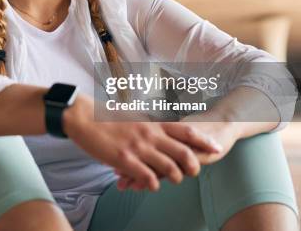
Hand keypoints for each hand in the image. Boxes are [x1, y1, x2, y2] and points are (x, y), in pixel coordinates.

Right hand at [63, 95, 222, 191]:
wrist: (84, 117)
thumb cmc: (107, 117)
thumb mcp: (135, 116)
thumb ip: (150, 124)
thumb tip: (161, 128)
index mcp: (153, 122)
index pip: (186, 131)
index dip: (204, 141)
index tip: (216, 148)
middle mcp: (149, 134)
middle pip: (183, 153)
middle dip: (193, 166)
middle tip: (193, 172)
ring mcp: (138, 147)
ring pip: (169, 169)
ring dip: (174, 178)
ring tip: (171, 179)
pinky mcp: (124, 160)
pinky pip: (148, 178)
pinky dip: (153, 184)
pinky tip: (150, 184)